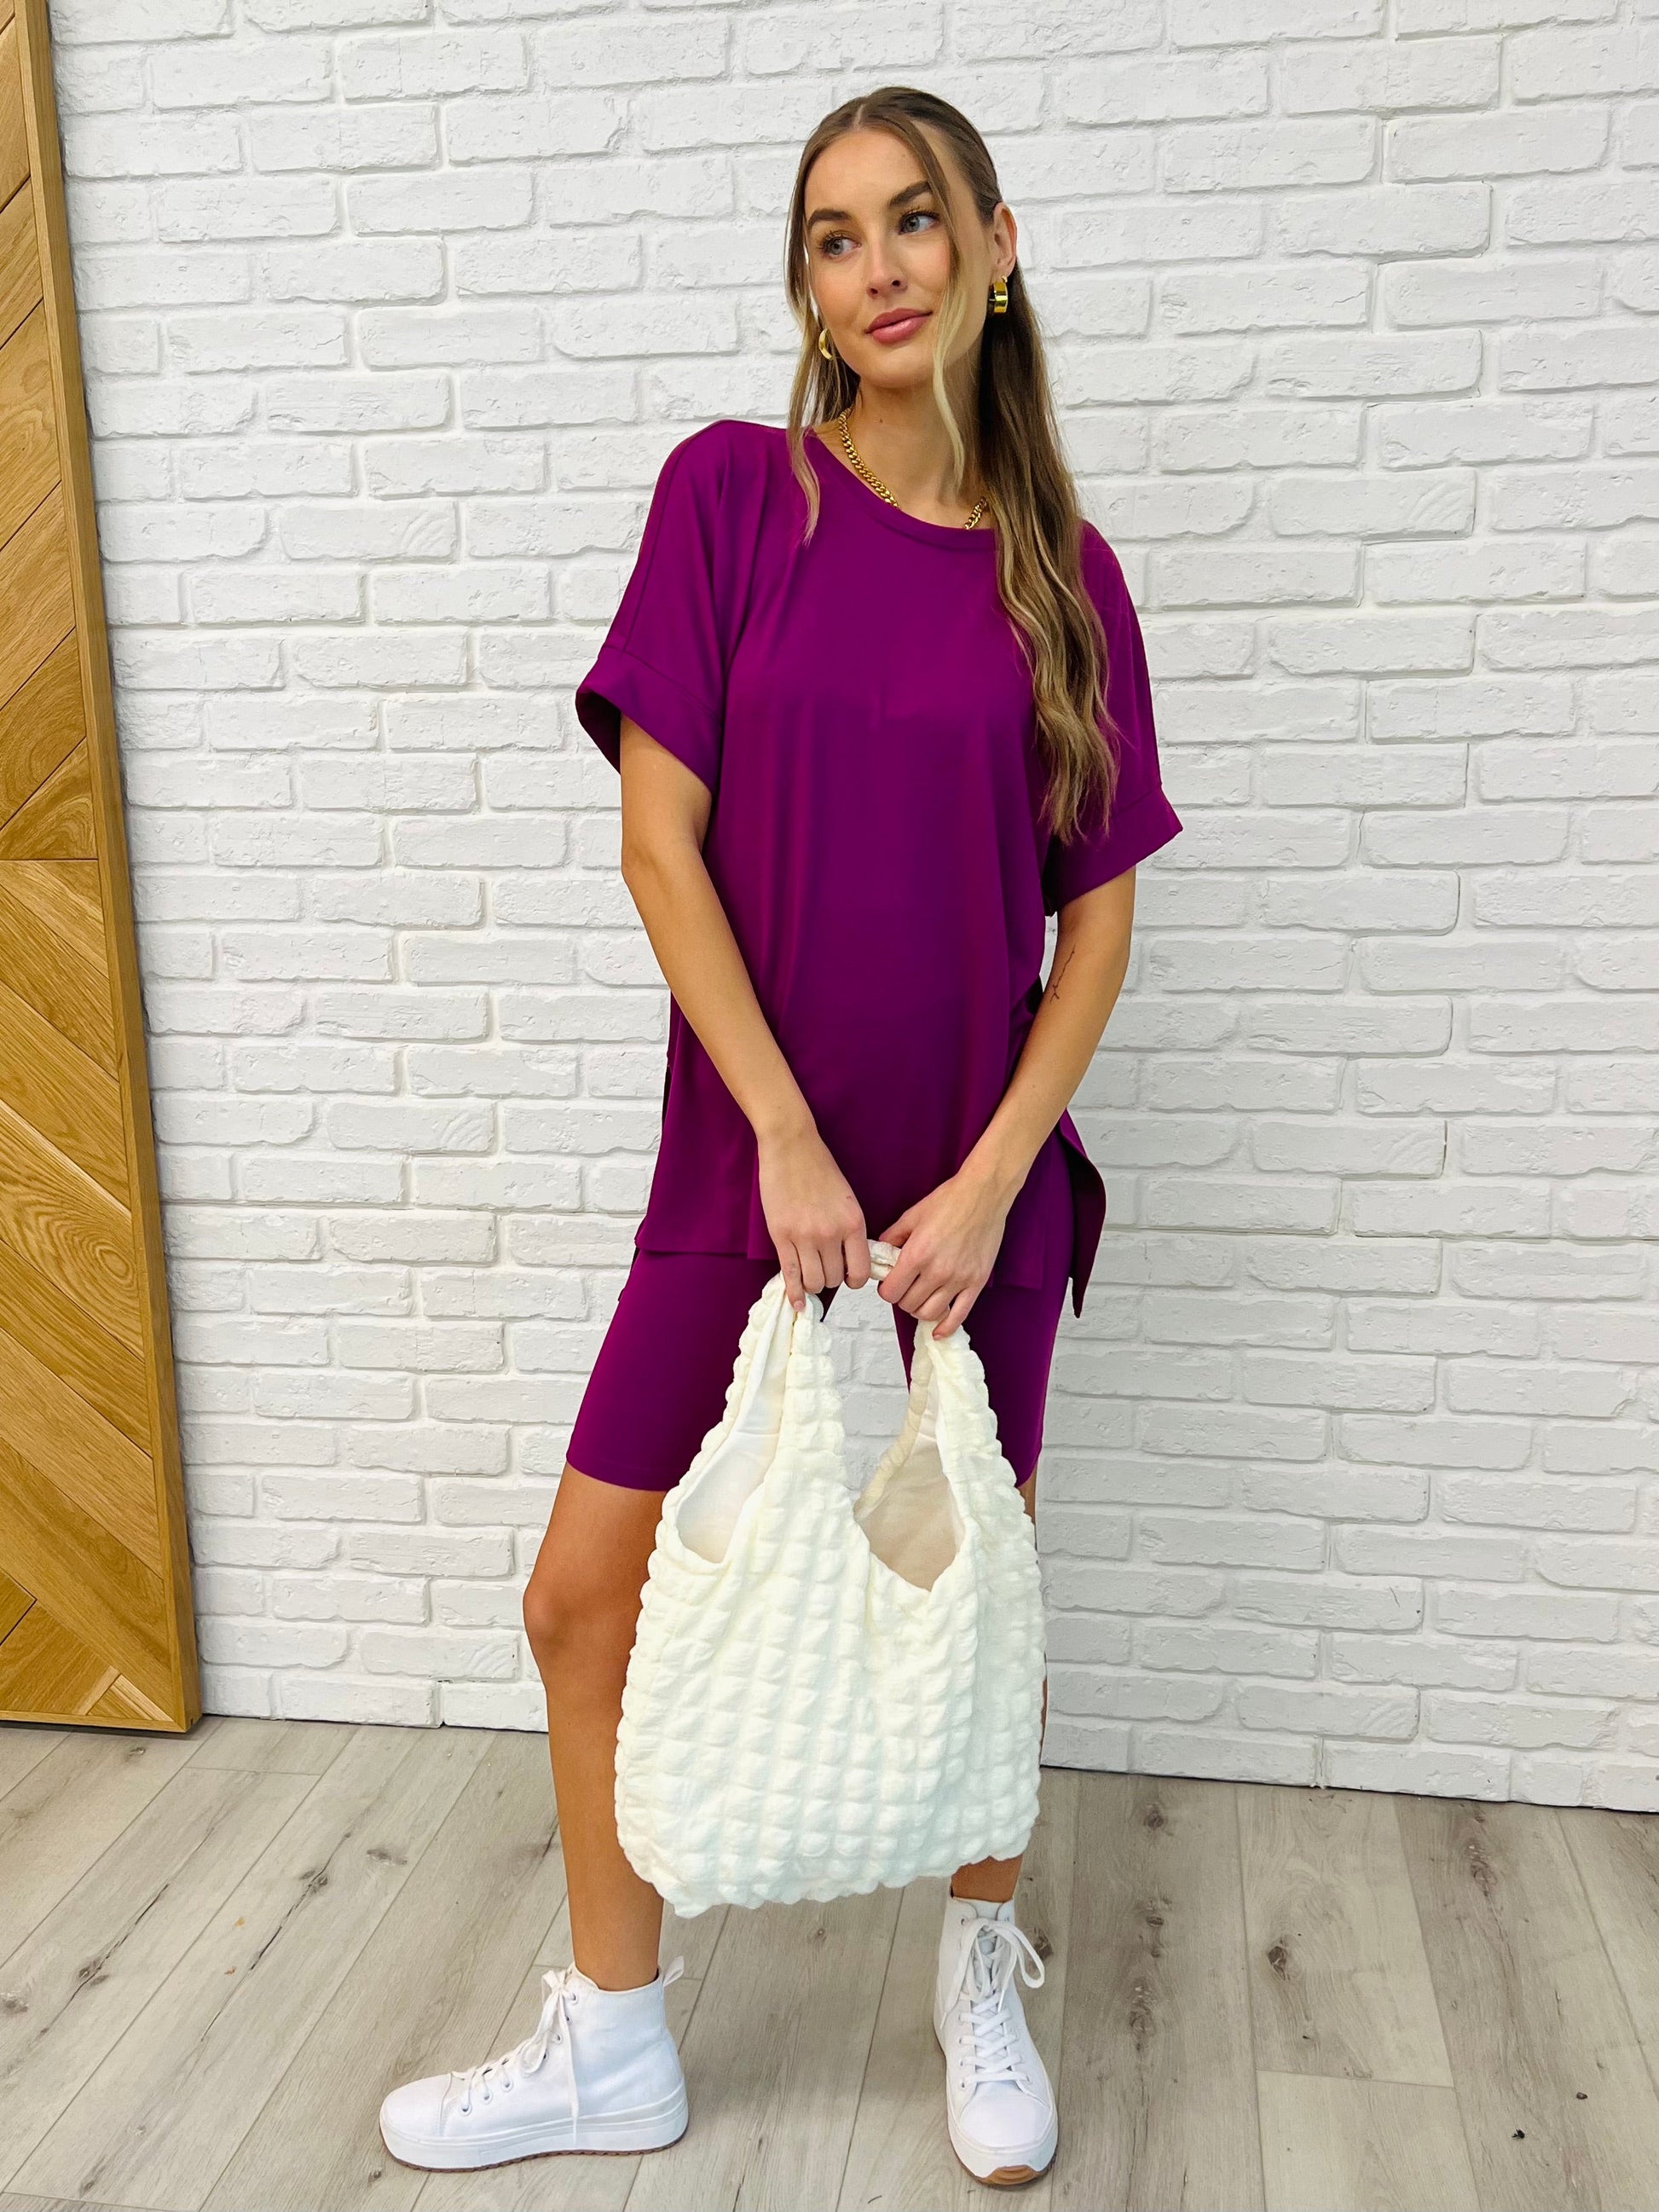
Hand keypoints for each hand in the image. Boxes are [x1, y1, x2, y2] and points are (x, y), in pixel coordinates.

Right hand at [757, 1122, 871, 1313]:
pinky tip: (797, 1303)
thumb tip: (847, 1260)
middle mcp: (831, 1233)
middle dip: (830, 1278)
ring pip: (814, 1281)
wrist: (791, 1146)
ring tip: (809, 1272)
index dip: (854, 1279)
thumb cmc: (819, 1167)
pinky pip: (790, 1275)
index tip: (847, 1275)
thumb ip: (849, 1229)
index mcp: (853, 1223)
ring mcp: (805, 1236)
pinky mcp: (781, 1236)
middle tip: (824, 1268)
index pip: (860, 1271)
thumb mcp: (847, 1199)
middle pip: (834, 1279)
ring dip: (813, 1283)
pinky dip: (794, 1294)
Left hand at [875, 1165, 1015, 1337]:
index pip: (891, 1292)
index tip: (889, 1283)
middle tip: (905, 1287)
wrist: (983, 1194)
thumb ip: (892, 1237)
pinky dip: (946, 1327)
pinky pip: (959, 1315)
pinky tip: (938, 1331)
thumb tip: (880, 1253)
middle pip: (908, 1305)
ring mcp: (959, 1279)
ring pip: (929, 1314)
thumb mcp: (912, 1215)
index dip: (886, 1290)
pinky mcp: (976, 1283)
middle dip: (902, 1298)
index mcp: (917, 1254)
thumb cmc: (949, 1200)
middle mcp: (937, 1271)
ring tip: (921, 1298)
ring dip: (920, 1310)